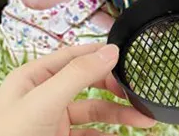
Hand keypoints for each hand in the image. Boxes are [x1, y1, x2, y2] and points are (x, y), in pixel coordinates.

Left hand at [0, 42, 153, 135]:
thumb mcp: (43, 103)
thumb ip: (77, 75)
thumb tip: (111, 50)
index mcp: (33, 78)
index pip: (75, 56)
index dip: (102, 55)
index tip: (131, 59)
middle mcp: (43, 97)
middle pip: (89, 85)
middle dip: (116, 89)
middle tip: (140, 95)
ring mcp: (50, 123)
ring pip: (93, 114)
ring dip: (118, 116)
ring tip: (145, 121)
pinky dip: (107, 135)